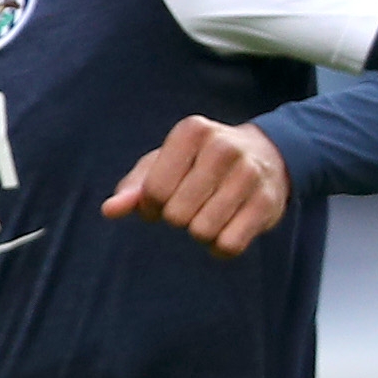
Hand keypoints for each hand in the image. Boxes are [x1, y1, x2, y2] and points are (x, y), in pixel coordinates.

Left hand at [101, 115, 289, 256]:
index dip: (151, 207)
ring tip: (210, 214)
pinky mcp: (267, 202)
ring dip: (200, 233)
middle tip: (192, 205)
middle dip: (178, 219)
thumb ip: (134, 187)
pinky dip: (221, 247)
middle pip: (177, 215)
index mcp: (192, 131)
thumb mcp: (165, 164)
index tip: (162, 201)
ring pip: (203, 232)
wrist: (268, 155)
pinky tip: (228, 228)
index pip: (154, 190)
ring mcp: (249, 174)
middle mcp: (222, 147)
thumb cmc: (201, 162)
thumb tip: (109, 210)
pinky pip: (229, 245)